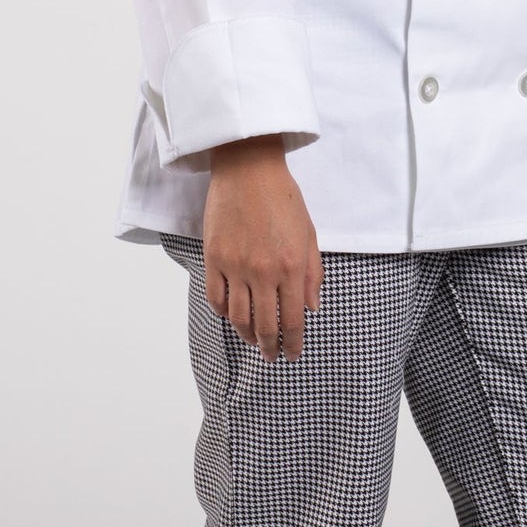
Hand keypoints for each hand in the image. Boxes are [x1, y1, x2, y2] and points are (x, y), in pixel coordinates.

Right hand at [200, 135, 323, 360]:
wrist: (248, 169)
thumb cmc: (283, 198)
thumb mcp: (309, 234)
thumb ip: (312, 274)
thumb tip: (312, 307)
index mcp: (291, 267)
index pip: (292, 320)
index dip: (293, 343)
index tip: (292, 355)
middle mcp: (262, 272)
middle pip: (264, 326)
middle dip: (270, 348)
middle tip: (272, 357)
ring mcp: (234, 266)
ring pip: (237, 317)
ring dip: (247, 335)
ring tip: (254, 341)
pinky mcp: (213, 257)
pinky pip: (215, 297)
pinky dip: (223, 312)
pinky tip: (231, 316)